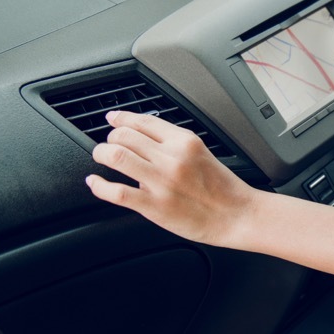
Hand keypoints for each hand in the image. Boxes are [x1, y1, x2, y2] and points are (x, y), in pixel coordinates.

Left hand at [85, 110, 256, 245]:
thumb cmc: (224, 189)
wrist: (238, 215)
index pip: (144, 121)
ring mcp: (161, 181)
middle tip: (109, 144)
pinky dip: (99, 185)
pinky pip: (116, 191)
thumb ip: (175, 145)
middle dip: (111, 138)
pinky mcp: (154, 205)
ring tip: (101, 158)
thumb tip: (144, 139)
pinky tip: (95, 183)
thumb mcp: (202, 154)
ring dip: (101, 154)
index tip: (113, 119)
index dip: (122, 118)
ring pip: (116, 156)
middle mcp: (171, 157)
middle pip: (125, 135)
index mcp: (185, 142)